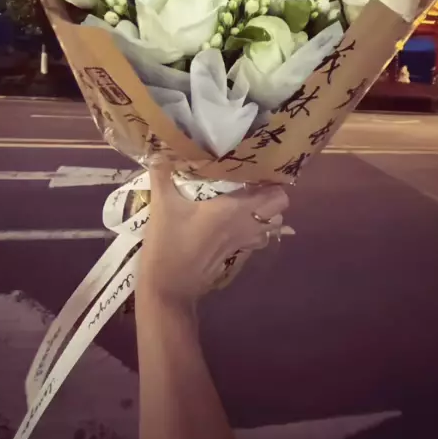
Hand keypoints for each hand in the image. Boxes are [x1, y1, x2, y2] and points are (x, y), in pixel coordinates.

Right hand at [137, 161, 289, 312]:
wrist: (168, 287)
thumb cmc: (168, 244)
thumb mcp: (162, 206)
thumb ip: (161, 175)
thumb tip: (158, 151)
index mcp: (234, 210)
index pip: (275, 196)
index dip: (273, 180)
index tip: (261, 166)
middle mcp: (245, 226)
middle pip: (279, 209)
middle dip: (272, 194)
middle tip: (253, 180)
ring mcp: (242, 243)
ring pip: (271, 226)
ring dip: (265, 213)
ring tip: (248, 198)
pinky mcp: (234, 255)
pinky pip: (256, 238)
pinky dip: (255, 228)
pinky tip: (236, 221)